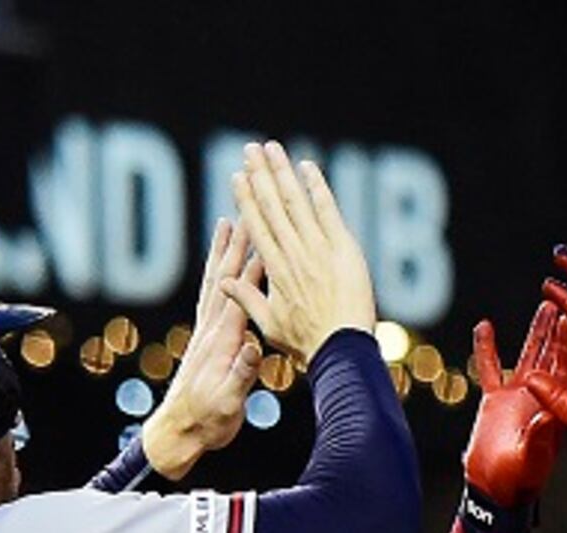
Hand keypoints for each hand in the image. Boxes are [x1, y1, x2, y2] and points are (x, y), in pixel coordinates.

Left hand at [135, 218, 262, 480]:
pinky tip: (221, 263)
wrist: (179, 434)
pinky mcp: (204, 340)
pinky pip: (211, 297)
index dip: (252, 265)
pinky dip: (217, 274)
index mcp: (222, 343)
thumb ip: (241, 374)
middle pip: (226, 278)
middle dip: (237, 244)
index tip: (263, 235)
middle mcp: (211, 331)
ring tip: (227, 221)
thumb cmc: (207, 422)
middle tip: (246, 211)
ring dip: (222, 251)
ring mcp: (205, 333)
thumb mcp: (228, 403)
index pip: (240, 296)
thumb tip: (253, 346)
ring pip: (216, 281)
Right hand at [220, 141, 377, 356]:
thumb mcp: (269, 324)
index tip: (237, 176)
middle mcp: (292, 253)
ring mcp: (317, 248)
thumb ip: (247, 298)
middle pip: (272, 206)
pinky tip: (308, 166)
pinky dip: (317, 187)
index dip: (246, 198)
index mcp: (273, 269)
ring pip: (296, 202)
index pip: (256, 225)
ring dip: (282, 172)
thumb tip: (223, 282)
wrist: (340, 350)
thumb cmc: (306, 343)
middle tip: (250, 148)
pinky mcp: (343, 248)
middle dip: (259, 174)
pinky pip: (328, 210)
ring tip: (272, 148)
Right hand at [462, 300, 566, 514]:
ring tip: (544, 305)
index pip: (565, 370)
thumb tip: (547, 416)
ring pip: (528, 355)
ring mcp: (518, 396)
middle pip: (551, 356)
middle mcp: (540, 398)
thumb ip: (539, 437)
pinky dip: (487, 348)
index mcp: (555, 409)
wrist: (492, 489)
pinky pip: (490, 368)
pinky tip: (484, 326)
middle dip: (558, 330)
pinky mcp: (495, 400)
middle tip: (563, 302)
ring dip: (536, 331)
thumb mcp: (531, 457)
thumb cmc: (517, 479)